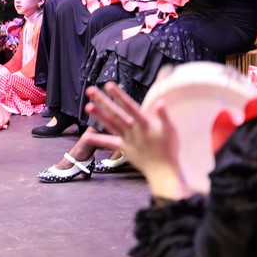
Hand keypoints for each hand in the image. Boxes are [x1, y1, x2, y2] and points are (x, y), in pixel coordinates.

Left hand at [84, 82, 189, 197]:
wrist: (163, 170)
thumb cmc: (168, 148)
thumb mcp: (170, 130)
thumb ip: (164, 115)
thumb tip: (161, 102)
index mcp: (144, 123)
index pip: (129, 106)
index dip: (119, 95)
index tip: (109, 85)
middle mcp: (133, 129)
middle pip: (116, 113)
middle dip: (103, 101)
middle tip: (90, 90)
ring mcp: (126, 138)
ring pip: (110, 124)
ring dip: (99, 115)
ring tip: (87, 106)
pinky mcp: (123, 147)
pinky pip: (108, 143)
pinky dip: (97, 140)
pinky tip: (86, 136)